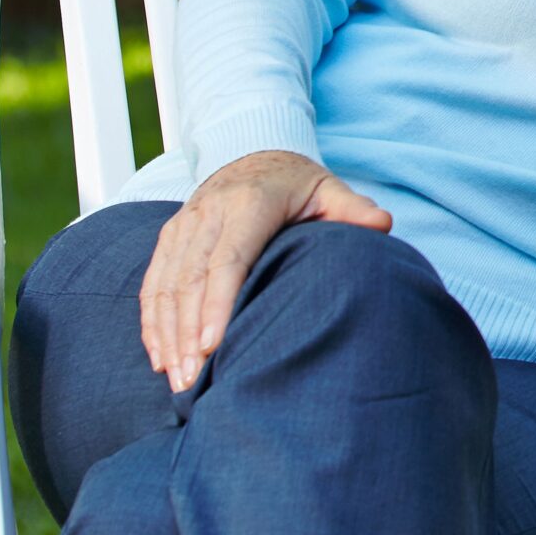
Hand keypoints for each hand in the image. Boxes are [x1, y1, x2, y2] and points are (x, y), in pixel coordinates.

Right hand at [138, 150, 392, 392]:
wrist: (252, 154)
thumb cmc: (296, 184)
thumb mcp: (328, 189)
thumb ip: (352, 208)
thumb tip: (382, 225)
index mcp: (250, 203)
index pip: (229, 258)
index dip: (218, 303)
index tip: (213, 346)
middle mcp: (209, 212)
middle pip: (191, 279)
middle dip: (188, 332)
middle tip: (193, 380)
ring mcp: (184, 225)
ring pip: (166, 285)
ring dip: (167, 335)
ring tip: (177, 380)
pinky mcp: (169, 237)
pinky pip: (153, 283)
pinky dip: (152, 322)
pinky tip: (160, 357)